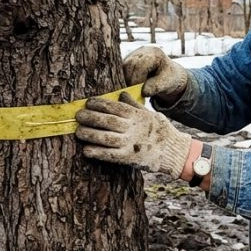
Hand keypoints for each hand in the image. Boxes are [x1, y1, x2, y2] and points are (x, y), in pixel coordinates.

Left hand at [74, 92, 191, 174]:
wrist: (173, 151)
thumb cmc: (160, 130)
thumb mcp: (149, 114)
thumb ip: (134, 105)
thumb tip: (121, 92)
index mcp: (137, 115)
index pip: (114, 107)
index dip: (99, 103)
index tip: (88, 102)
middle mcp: (132, 128)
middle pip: (107, 120)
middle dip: (90, 117)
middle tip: (78, 115)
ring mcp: (130, 144)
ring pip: (105, 137)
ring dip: (90, 134)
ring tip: (78, 131)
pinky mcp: (129, 158)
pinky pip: (110, 155)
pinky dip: (97, 153)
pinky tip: (86, 151)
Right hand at [123, 46, 187, 104]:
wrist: (167, 73)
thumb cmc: (168, 78)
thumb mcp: (167, 83)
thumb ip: (156, 87)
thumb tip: (144, 92)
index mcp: (154, 54)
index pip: (140, 64)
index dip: (137, 79)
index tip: (139, 92)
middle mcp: (142, 51)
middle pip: (129, 64)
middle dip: (129, 80)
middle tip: (133, 93)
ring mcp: (133, 54)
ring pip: (122, 67)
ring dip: (124, 80)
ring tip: (131, 91)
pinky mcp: (127, 61)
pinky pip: (120, 70)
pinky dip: (123, 79)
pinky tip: (129, 87)